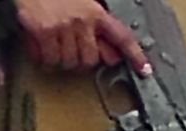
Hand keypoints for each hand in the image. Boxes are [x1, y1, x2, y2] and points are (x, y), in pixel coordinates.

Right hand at [13, 0, 150, 73]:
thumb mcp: (82, 6)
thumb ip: (98, 31)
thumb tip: (111, 57)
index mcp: (96, 12)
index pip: (122, 36)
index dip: (135, 55)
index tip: (144, 70)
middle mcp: (83, 20)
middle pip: (90, 60)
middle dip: (80, 60)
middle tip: (70, 50)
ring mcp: (63, 27)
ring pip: (68, 63)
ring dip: (60, 60)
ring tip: (53, 44)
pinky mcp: (44, 32)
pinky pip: (49, 60)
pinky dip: (44, 58)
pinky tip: (41, 46)